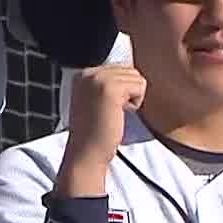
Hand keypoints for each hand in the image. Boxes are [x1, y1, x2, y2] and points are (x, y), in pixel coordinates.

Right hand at [57, 66, 145, 196]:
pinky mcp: (111, 89)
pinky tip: (118, 115)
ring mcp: (99, 79)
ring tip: (114, 114)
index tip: (103, 110)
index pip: (119, 69)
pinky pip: (140, 87)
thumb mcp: (94, 101)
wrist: (86, 153)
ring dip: (132, 98)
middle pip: (129, 70)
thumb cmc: (94, 133)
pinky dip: (136, 104)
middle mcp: (88, 73)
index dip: (121, 92)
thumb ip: (107, 84)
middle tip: (109, 113)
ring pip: (136, 77)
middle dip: (127, 93)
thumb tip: (134, 73)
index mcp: (82, 74)